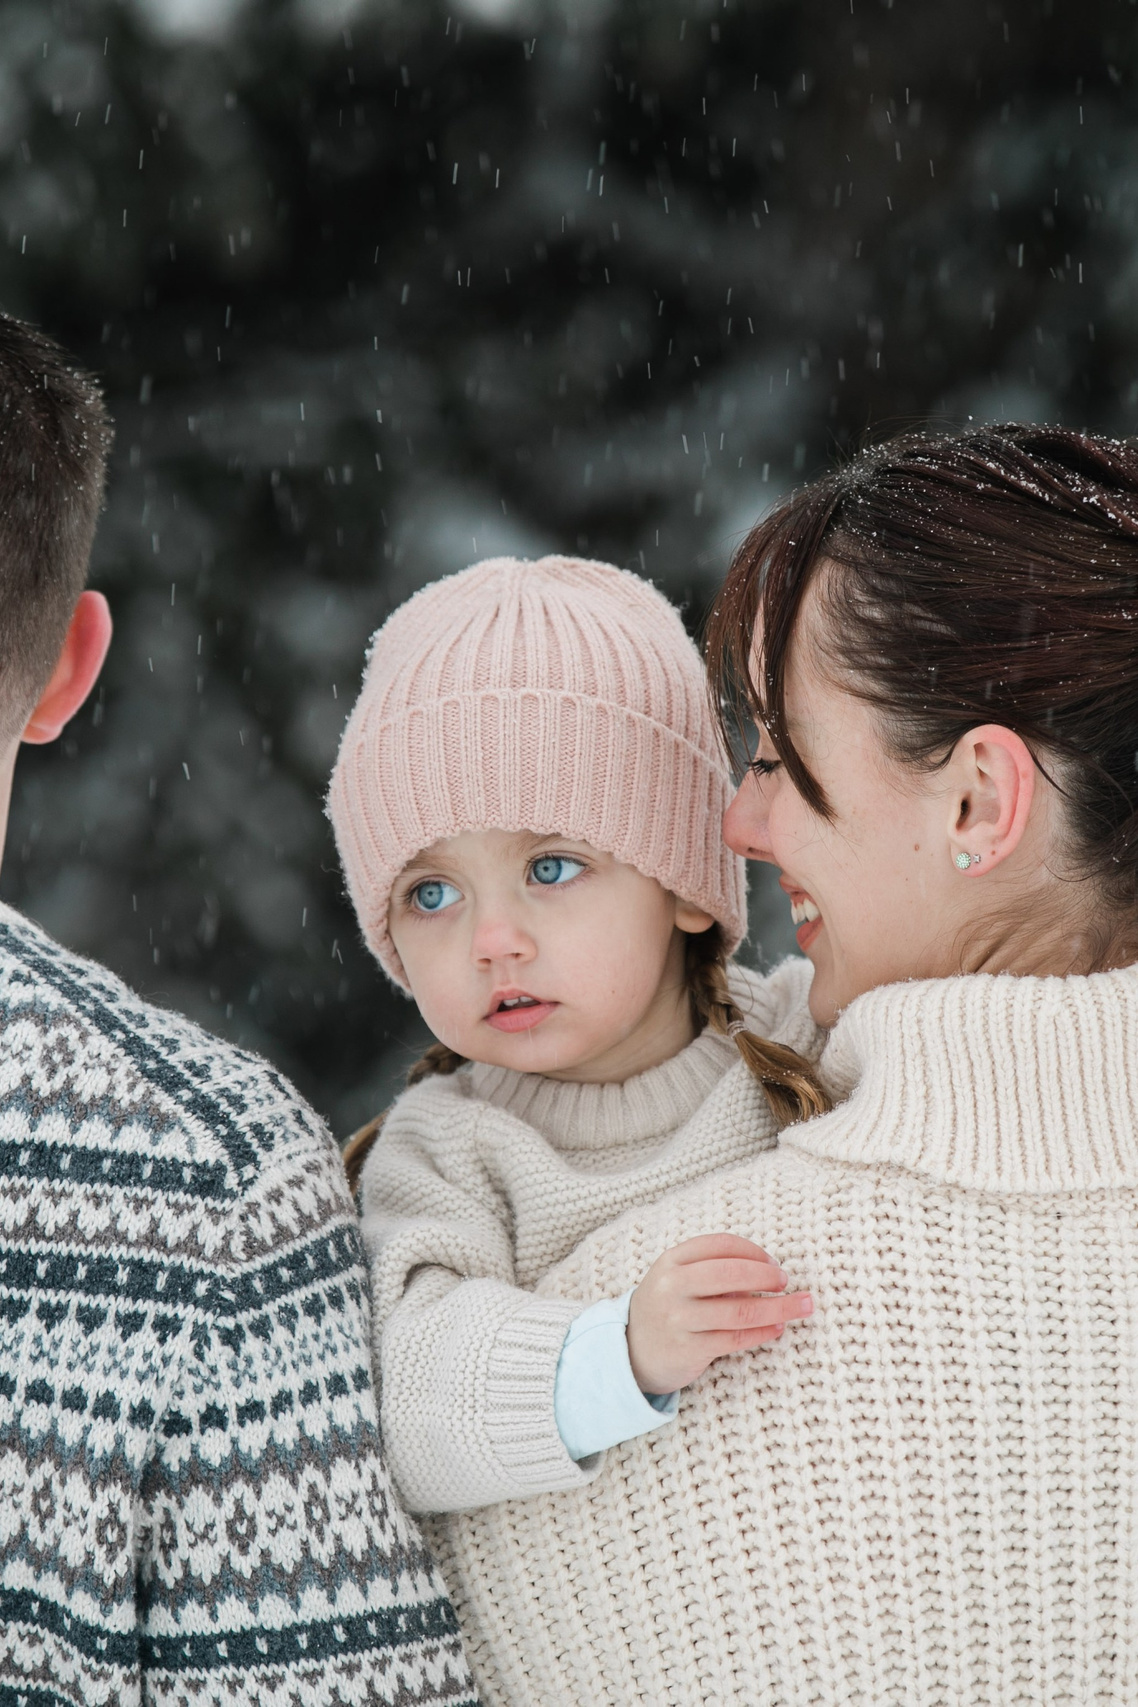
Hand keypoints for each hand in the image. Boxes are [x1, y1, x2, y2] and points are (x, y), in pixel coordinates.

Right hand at [626, 1233, 812, 1393]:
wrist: (632, 1351)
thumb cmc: (667, 1307)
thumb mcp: (678, 1279)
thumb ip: (713, 1270)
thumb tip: (767, 1272)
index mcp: (671, 1260)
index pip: (720, 1245)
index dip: (753, 1251)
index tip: (774, 1263)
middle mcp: (673, 1286)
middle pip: (731, 1273)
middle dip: (768, 1276)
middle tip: (786, 1282)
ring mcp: (680, 1319)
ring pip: (740, 1310)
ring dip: (778, 1308)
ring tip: (801, 1306)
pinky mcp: (690, 1349)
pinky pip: (736, 1338)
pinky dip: (763, 1332)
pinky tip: (777, 1328)